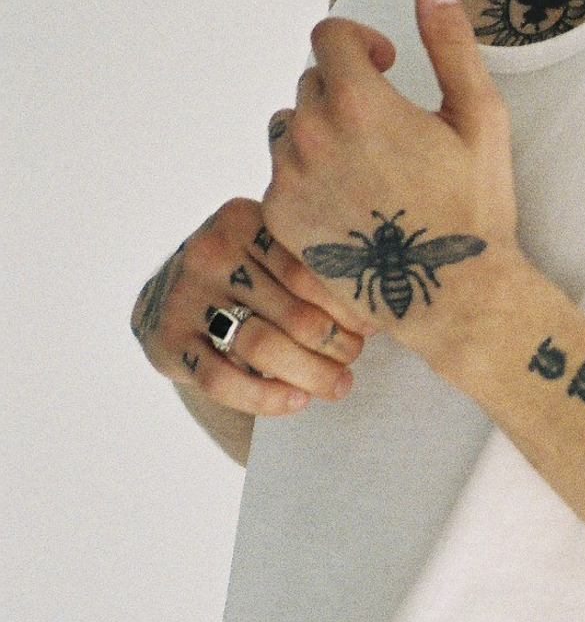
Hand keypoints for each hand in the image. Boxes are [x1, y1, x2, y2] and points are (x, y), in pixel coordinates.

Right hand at [130, 197, 368, 414]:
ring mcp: (185, 298)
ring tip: (337, 384)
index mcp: (242, 220)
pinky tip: (297, 401)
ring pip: (263, 348)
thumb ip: (309, 262)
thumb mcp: (266, 248)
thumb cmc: (243, 275)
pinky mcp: (169, 341)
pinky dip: (266, 398)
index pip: (308, 270)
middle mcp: (209, 253)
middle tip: (352, 358)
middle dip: (336, 345)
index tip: (370, 327)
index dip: (347, 306)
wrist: (167, 298)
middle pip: (294, 315)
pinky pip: (223, 381)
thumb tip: (379, 305)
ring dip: (311, 374)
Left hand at [261, 0, 517, 365]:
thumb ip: (450, 40)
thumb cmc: (474, 204)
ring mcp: (289, 177)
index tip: (386, 63)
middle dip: (346, 90)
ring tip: (368, 166)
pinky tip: (353, 201)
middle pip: (311, 81)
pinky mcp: (280, 216)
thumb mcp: (478, 114)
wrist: (452, 293)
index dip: (360, 42)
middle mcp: (311, 133)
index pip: (329, 36)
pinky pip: (281, 173)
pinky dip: (309, 176)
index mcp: (358, 99)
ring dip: (323, 131)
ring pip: (291, 126)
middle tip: (389, 128)